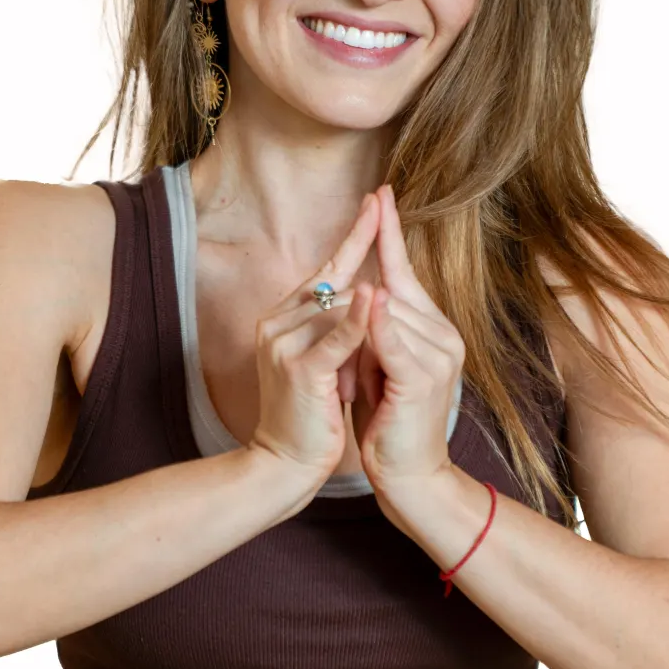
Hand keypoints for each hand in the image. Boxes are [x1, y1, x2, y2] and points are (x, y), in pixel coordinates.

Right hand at [249, 192, 378, 485]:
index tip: (375, 202)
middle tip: (382, 203)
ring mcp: (284, 344)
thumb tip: (368, 292)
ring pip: (337, 304)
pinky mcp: (300, 370)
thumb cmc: (311, 414)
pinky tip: (378, 298)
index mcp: (282, 319)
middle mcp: (276, 324)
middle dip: (360, 240)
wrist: (284, 465)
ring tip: (393, 298)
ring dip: (370, 306)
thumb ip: (336, 326)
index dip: (352, 236)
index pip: (324, 271)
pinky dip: (359, 319)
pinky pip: (336, 338)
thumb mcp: (326, 361)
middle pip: (331, 279)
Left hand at [350, 184, 465, 500]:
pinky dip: (378, 320)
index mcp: (435, 328)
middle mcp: (444, 335)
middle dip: (363, 281)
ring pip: (389, 311)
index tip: (379, 193)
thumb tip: (358, 287)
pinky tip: (368, 297)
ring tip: (341, 348)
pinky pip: (395, 341)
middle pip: (393, 287)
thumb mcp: (378, 361)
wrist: (408, 475)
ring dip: (357, 320)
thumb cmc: (387, 418)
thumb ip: (374, 324)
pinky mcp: (423, 379)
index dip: (389, 231)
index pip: (406, 270)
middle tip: (360, 246)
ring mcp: (438, 356)